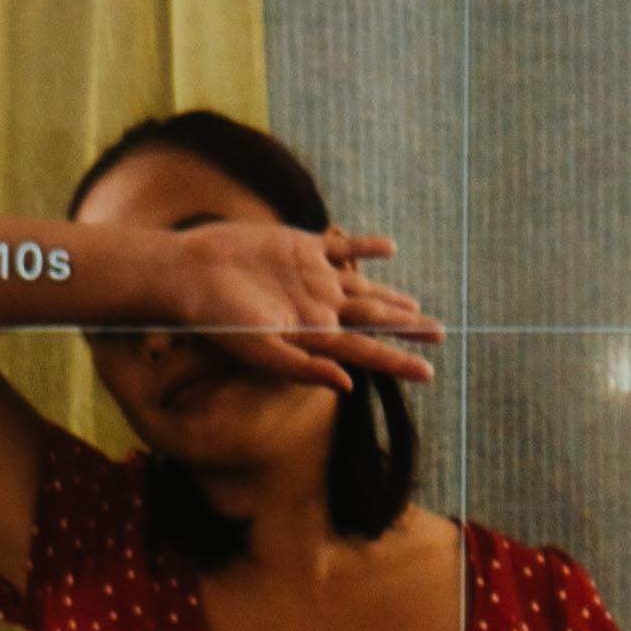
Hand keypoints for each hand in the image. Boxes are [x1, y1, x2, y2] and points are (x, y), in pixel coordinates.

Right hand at [132, 220, 441, 389]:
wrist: (189, 274)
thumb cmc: (217, 319)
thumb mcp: (259, 349)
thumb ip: (303, 368)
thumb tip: (349, 384)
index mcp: (314, 336)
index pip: (366, 351)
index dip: (398, 361)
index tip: (430, 372)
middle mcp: (319, 308)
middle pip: (373, 320)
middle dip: (406, 329)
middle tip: (441, 334)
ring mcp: (313, 277)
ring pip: (363, 287)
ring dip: (391, 296)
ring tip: (416, 308)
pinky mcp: (301, 246)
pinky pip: (340, 247)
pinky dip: (363, 247)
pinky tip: (388, 249)